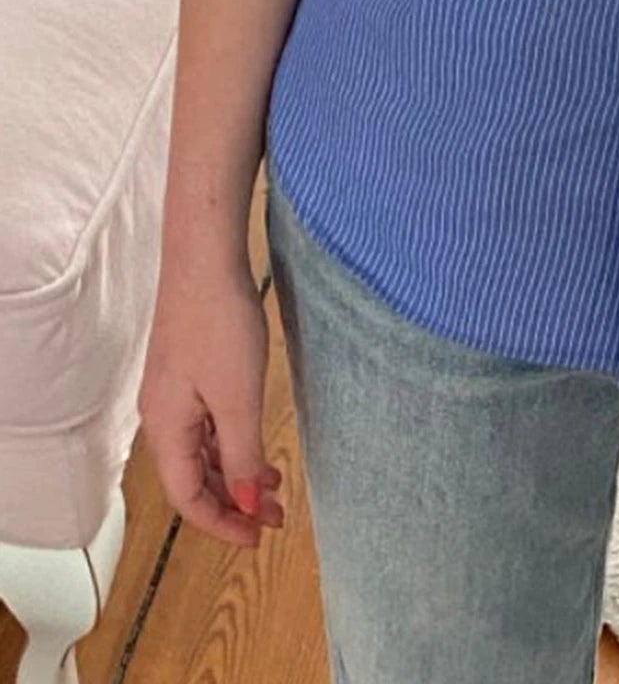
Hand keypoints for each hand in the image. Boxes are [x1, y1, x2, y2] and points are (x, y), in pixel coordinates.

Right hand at [137, 253, 285, 545]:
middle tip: (275, 517)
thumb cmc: (219, 324)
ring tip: (274, 486)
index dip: (222, 523)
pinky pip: (208, 424)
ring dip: (235, 472)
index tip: (258, 537)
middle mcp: (163, 416)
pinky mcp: (191, 370)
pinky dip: (233, 442)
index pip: (188, 496)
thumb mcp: (237, 397)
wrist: (206, 260)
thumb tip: (242, 503)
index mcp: (167, 428)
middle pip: (193, 477)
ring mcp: (176, 392)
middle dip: (233, 501)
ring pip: (203, 451)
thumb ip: (240, 453)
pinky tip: (257, 442)